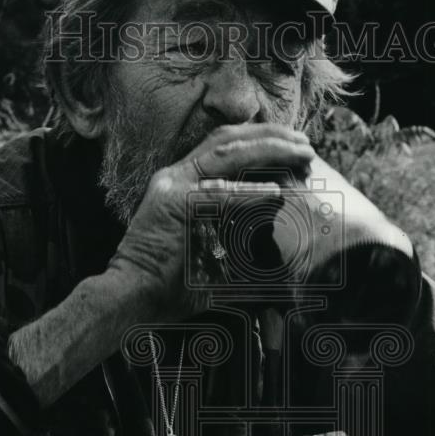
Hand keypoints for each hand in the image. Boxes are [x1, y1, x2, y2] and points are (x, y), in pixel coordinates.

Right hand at [108, 122, 315, 320]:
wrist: (129, 299)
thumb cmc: (172, 286)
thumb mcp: (213, 253)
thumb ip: (241, 242)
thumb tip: (283, 252)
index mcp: (182, 182)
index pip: (224, 145)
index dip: (261, 139)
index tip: (293, 146)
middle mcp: (176, 176)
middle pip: (227, 138)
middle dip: (271, 135)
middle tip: (305, 143)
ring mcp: (172, 186)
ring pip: (226, 152)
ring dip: (269, 149)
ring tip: (301, 153)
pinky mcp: (173, 205)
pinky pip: (219, 194)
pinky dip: (250, 193)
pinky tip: (276, 193)